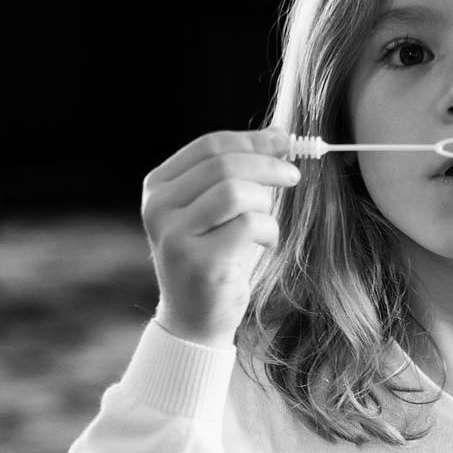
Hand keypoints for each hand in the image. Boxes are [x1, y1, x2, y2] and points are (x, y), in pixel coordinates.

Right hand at [141, 129, 299, 345]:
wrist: (196, 318)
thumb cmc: (216, 258)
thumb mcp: (222, 210)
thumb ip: (240, 174)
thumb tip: (278, 134)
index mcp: (159, 187)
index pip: (210, 146)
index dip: (252, 140)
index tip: (283, 141)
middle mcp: (159, 207)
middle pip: (224, 164)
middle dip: (267, 165)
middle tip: (293, 176)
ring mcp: (174, 234)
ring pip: (236, 192)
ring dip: (265, 203)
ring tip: (267, 224)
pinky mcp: (198, 261)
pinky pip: (248, 225)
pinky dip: (268, 230)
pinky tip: (265, 243)